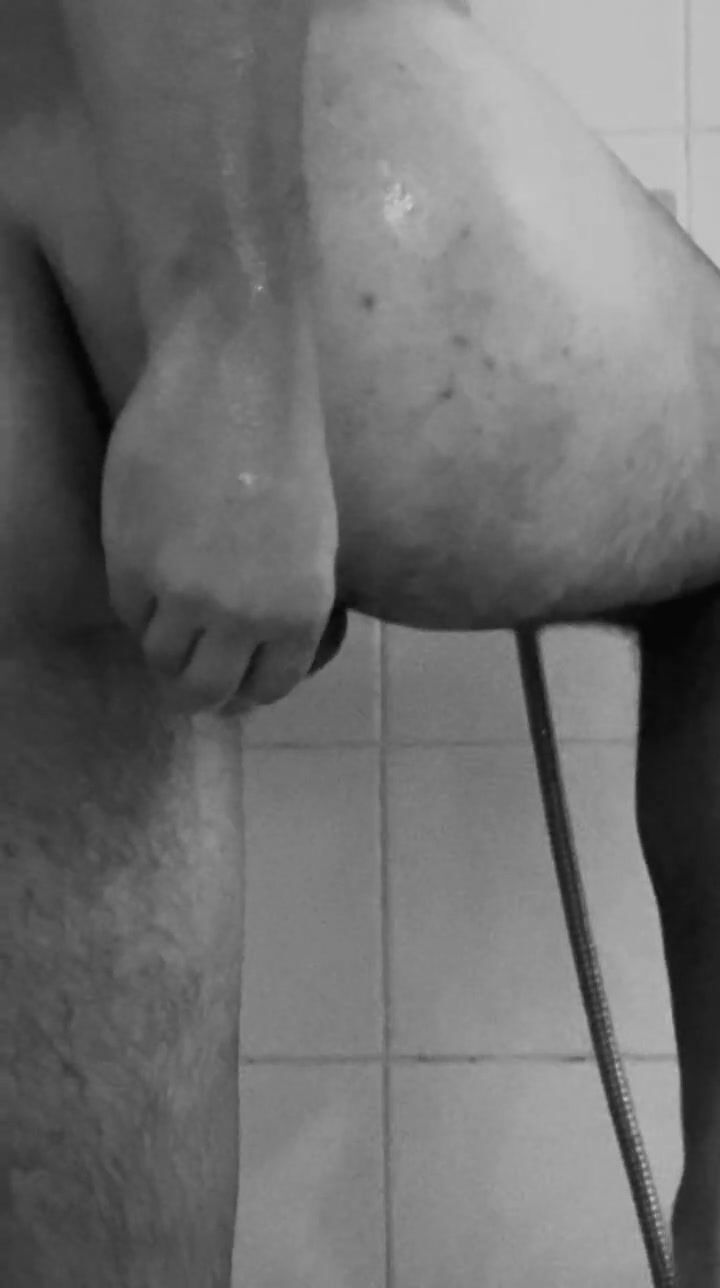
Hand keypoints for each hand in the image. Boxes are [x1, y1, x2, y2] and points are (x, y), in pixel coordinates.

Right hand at [100, 294, 338, 714]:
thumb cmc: (287, 449)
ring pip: (159, 657)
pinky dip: (137, 602)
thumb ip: (285, 605)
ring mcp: (182, 592)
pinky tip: (151, 569)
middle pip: (203, 691)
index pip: (267, 687)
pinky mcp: (131, 561)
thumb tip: (252, 654)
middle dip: (197, 690)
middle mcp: (242, 615)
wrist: (235, 378)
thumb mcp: (313, 543)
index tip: (231, 681)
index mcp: (300, 611)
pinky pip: (128, 611)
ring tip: (172, 610)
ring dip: (164, 642)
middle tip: (187, 672)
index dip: (245, 690)